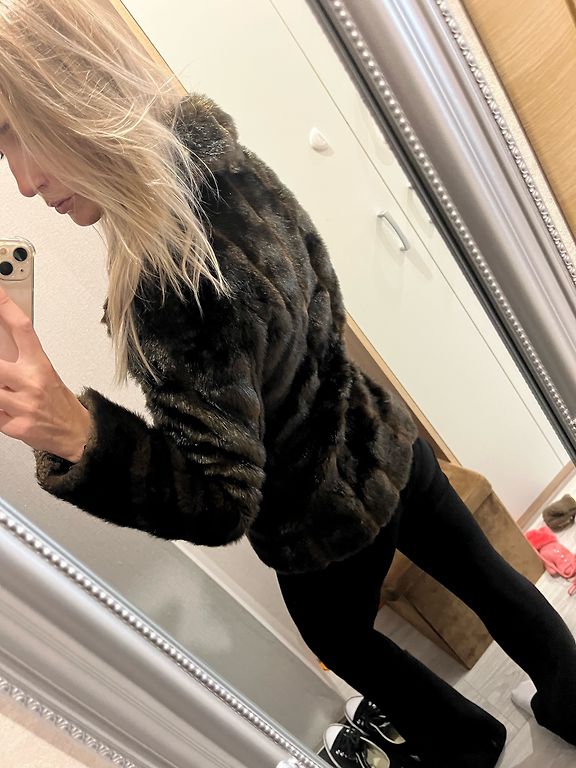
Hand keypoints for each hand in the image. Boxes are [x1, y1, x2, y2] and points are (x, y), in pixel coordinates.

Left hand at [0, 288, 90, 461]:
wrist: (77, 434)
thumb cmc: (58, 402)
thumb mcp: (45, 374)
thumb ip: (20, 361)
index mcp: (40, 365)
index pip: (22, 329)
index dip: (6, 307)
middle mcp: (32, 382)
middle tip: (2, 372)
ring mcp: (24, 405)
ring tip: (6, 391)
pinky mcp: (16, 426)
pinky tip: (5, 410)